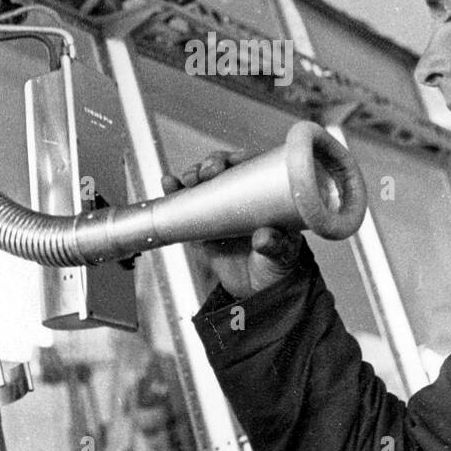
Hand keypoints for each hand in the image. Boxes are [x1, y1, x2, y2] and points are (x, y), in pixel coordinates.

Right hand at [161, 149, 304, 298]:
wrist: (261, 292)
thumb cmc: (279, 266)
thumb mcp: (282, 255)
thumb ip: (275, 245)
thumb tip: (264, 237)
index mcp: (264, 196)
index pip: (252, 167)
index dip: (239, 159)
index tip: (231, 162)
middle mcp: (240, 197)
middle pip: (223, 169)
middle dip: (211, 165)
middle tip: (206, 173)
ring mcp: (219, 209)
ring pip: (202, 183)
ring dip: (192, 175)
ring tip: (186, 180)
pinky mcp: (201, 226)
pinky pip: (185, 206)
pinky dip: (175, 193)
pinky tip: (169, 184)